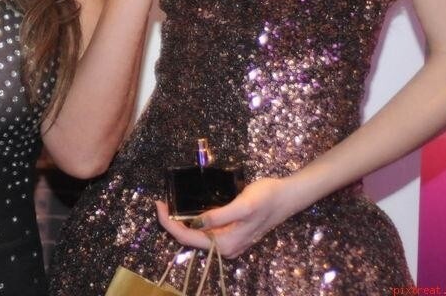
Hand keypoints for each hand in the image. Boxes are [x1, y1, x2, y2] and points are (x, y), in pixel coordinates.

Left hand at [155, 177, 295, 257]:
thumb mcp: (242, 205)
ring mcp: (229, 243)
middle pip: (189, 239)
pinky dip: (192, 222)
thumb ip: (218, 216)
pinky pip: (205, 232)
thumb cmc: (266, 198)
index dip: (169, 223)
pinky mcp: (231, 234)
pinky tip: (185, 211)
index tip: (158, 204)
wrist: (287, 197)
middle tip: (159, 203)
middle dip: (171, 223)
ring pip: (196, 236)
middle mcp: (226, 248)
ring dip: (180, 223)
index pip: (187, 238)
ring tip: (167, 207)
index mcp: (226, 244)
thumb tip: (194, 223)